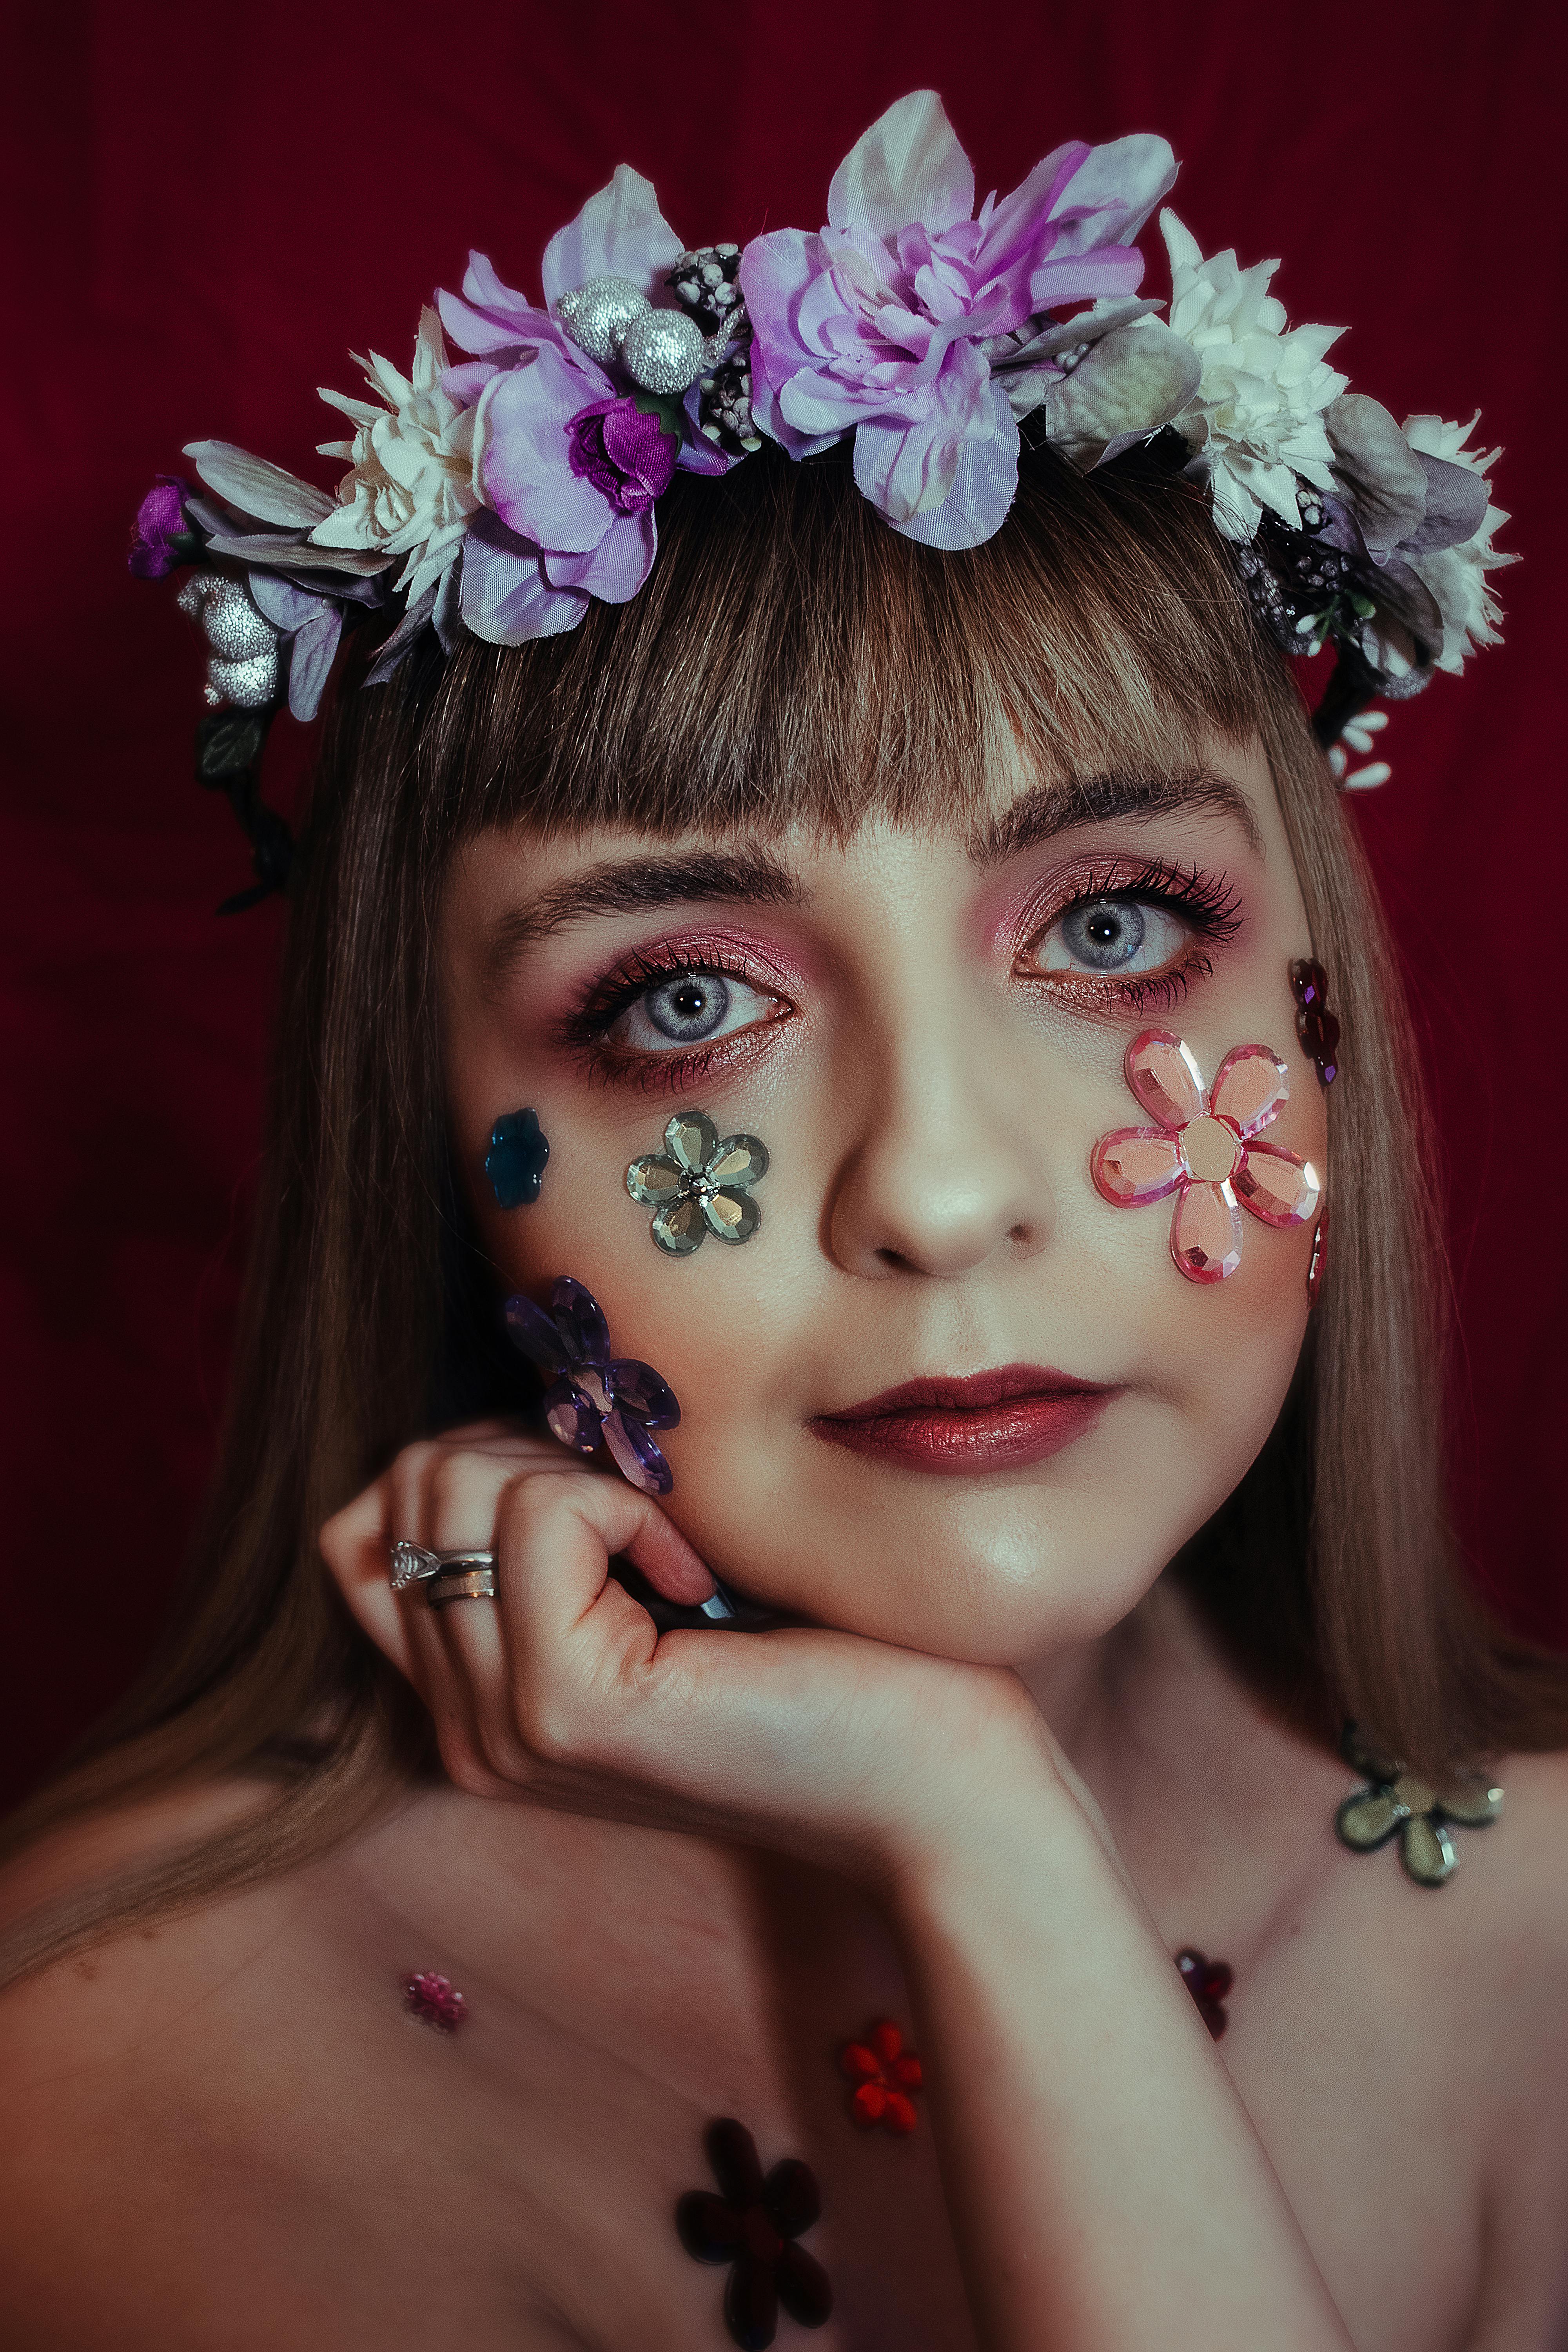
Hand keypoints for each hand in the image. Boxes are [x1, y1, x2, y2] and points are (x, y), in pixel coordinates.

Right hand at [320, 1421, 1051, 1885]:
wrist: (933, 1777)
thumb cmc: (818, 1651)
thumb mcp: (647, 1570)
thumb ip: (546, 1521)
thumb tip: (485, 1416)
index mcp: (474, 1701)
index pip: (360, 1529)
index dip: (471, 1463)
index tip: (597, 1491)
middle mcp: (466, 1729)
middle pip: (405, 1487)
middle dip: (526, 1449)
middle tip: (648, 1509)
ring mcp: (504, 1728)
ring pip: (454, 1483)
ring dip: (574, 1468)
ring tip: (672, 1539)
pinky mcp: (565, 1707)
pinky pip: (538, 1513)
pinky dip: (625, 1501)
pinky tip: (700, 1573)